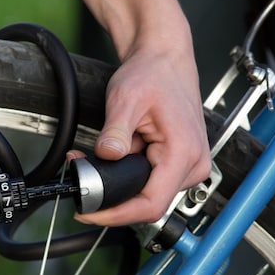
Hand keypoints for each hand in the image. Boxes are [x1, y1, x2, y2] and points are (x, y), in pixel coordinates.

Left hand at [71, 45, 210, 225]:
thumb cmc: (153, 74)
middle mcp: (193, 165)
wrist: (165, 61)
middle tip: (81, 174)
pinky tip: (115, 157)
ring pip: (146, 194)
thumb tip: (107, 156)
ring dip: (117, 182)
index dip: (116, 214)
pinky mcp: (178, 165)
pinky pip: (149, 182)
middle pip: (146, 203)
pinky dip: (126, 174)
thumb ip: (115, 131)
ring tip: (95, 159)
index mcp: (184, 153)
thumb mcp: (126, 98)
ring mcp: (188, 167)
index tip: (89, 211)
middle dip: (110, 194)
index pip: (150, 204)